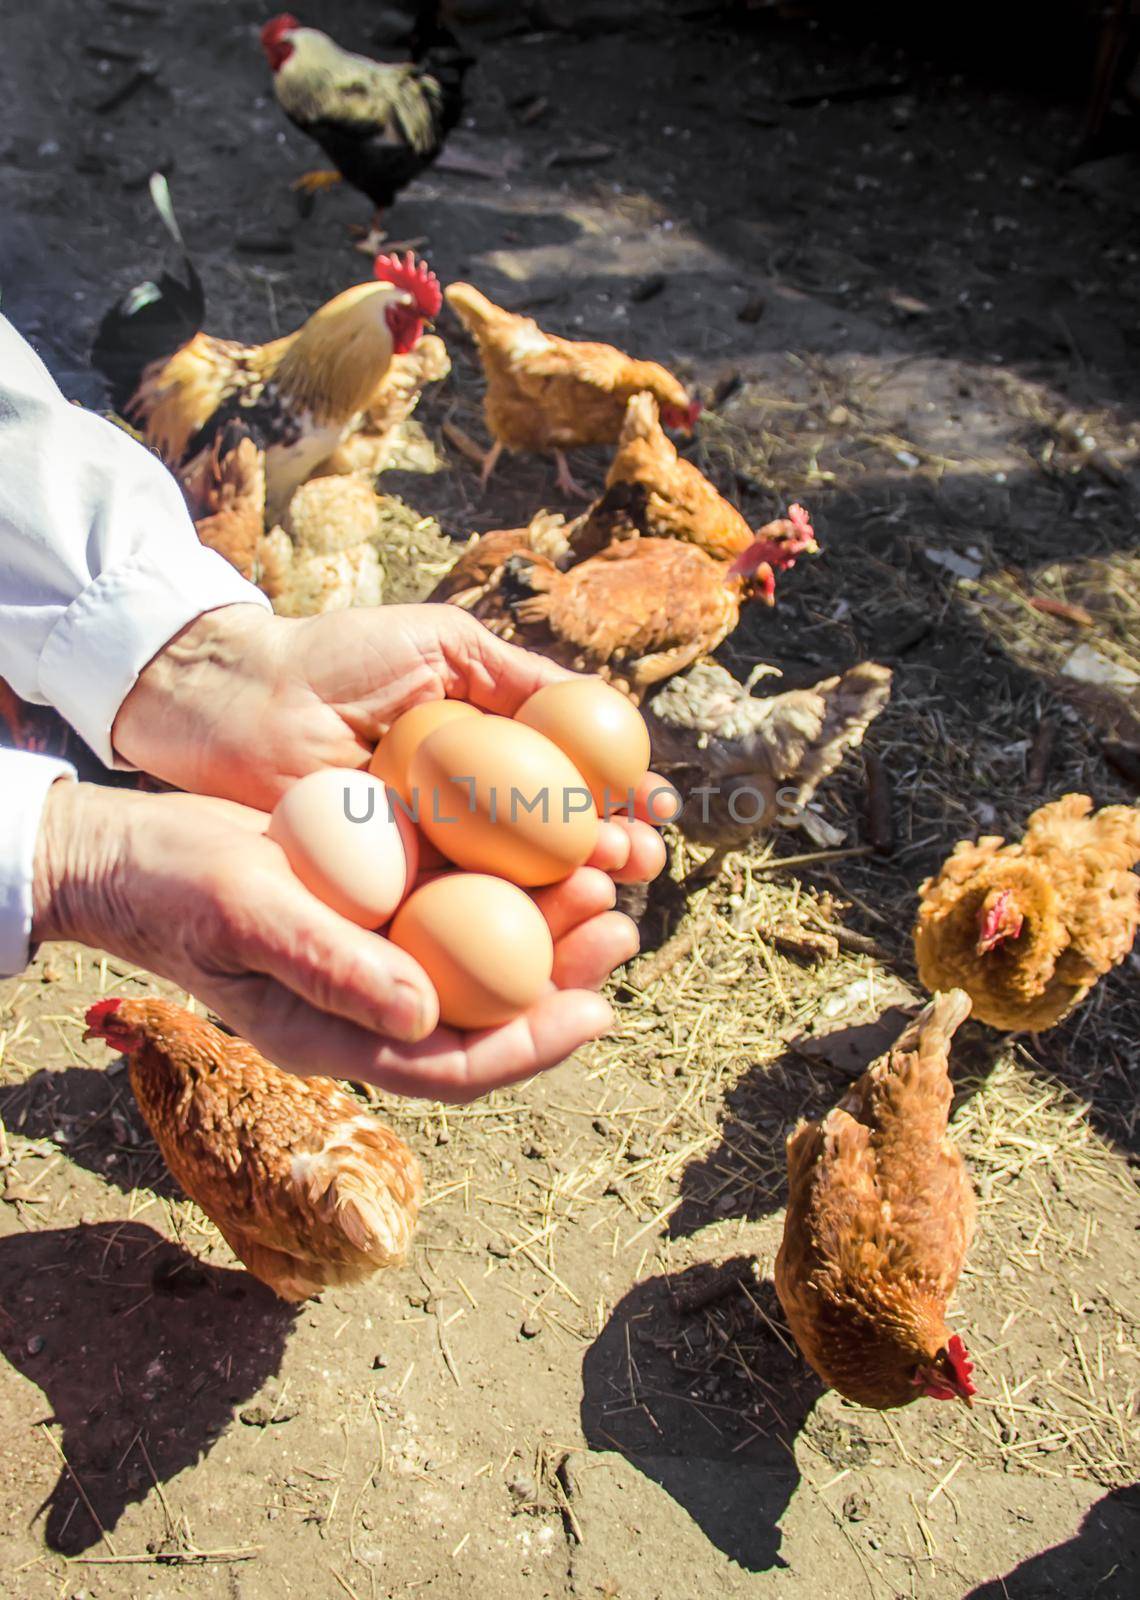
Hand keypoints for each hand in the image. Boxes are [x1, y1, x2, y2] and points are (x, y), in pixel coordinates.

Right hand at [33, 783, 641, 1100]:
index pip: (454, 1068)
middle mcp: (368, 1007)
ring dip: (544, 926)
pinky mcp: (374, 908)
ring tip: (602, 879)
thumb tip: (424, 1016)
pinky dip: (504, 883)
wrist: (130, 853)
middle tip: (620, 928)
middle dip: (561, 980)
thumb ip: (329, 967)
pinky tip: (544, 843)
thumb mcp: (246, 917)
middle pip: (486, 1015)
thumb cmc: (173, 889)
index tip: (599, 1010)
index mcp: (337, 1039)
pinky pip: (455, 908)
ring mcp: (373, 957)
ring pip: (480, 960)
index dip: (532, 1048)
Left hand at [113, 603, 671, 882]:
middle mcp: (468, 815)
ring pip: (517, 892)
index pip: (573, 789)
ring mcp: (430, 860)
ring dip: (572, 898)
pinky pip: (453, 919)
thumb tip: (608, 709)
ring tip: (609, 892)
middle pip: (558, 849)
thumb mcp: (442, 645)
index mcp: (488, 758)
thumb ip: (521, 677)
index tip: (655, 809)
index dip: (621, 803)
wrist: (235, 698)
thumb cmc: (335, 660)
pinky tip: (544, 929)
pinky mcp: (386, 899)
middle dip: (612, 858)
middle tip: (638, 862)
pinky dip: (502, 927)